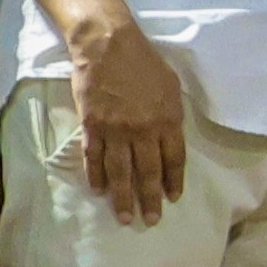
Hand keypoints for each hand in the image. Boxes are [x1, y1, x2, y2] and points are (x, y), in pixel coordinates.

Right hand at [66, 22, 191, 226]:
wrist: (108, 46)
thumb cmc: (144, 62)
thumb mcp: (171, 87)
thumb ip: (172, 115)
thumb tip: (171, 137)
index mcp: (168, 120)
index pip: (174, 160)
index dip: (173, 181)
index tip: (172, 198)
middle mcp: (143, 131)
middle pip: (148, 172)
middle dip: (149, 199)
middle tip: (151, 221)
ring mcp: (116, 130)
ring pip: (120, 172)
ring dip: (123, 197)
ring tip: (124, 217)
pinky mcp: (92, 126)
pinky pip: (94, 158)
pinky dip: (96, 176)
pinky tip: (100, 190)